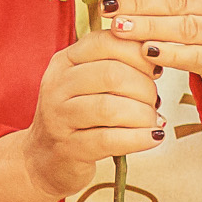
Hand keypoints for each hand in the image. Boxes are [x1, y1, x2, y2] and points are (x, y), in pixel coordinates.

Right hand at [21, 33, 163, 200]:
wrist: (43, 158)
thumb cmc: (77, 117)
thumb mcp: (88, 82)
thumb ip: (116, 64)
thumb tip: (158, 56)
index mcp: (64, 62)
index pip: (105, 43)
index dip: (139, 54)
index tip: (154, 71)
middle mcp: (56, 86)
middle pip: (112, 75)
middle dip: (145, 88)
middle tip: (155, 102)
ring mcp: (58, 118)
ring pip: (110, 108)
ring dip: (143, 115)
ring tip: (152, 122)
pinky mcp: (68, 148)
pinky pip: (109, 140)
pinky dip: (139, 138)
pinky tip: (153, 137)